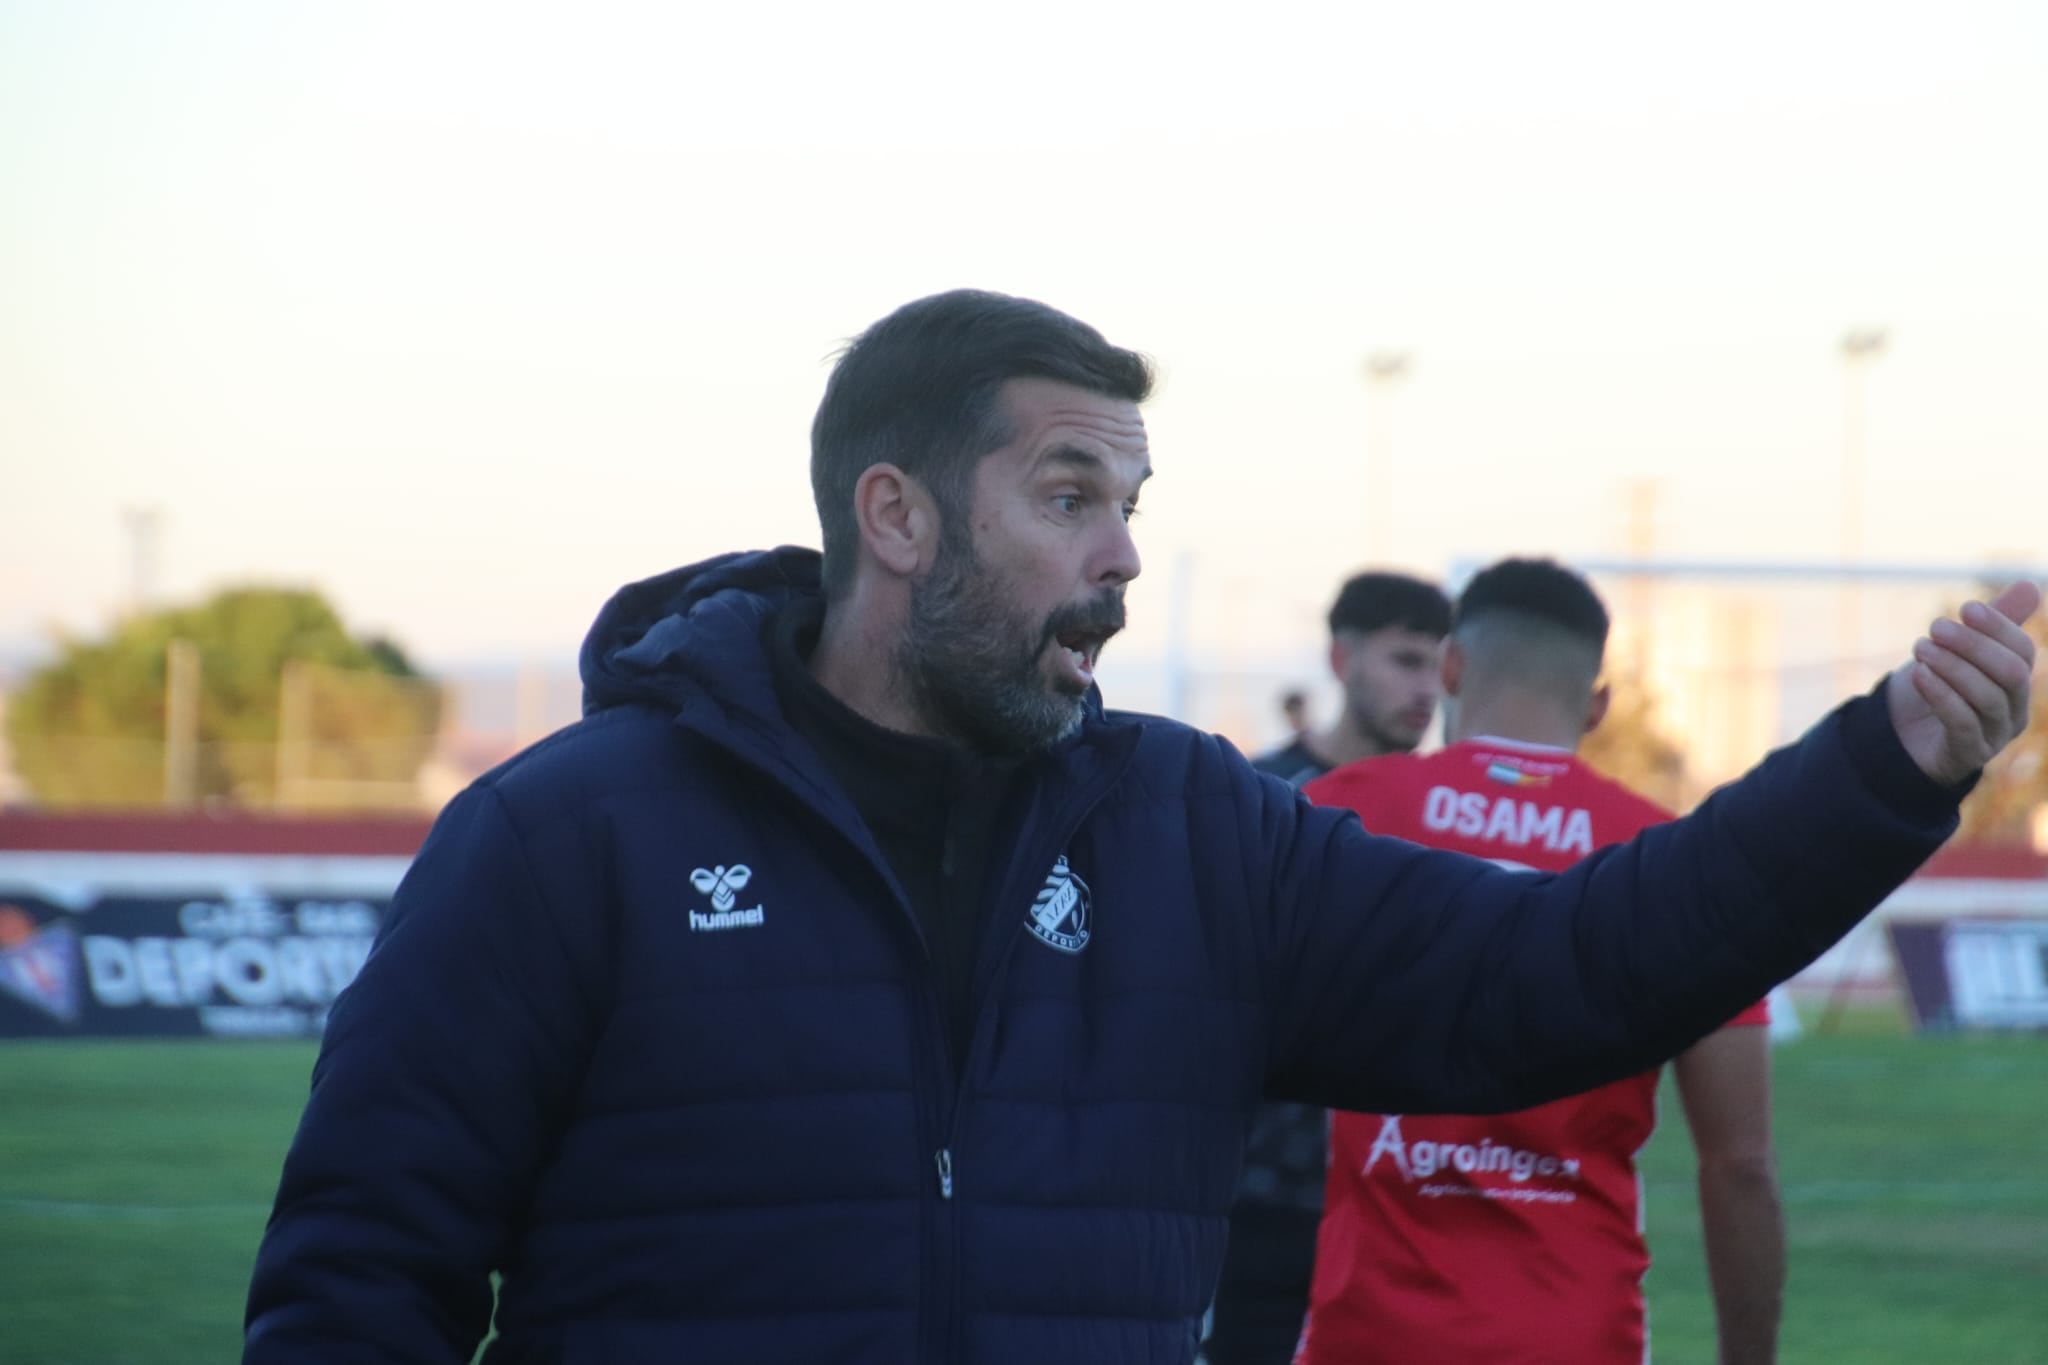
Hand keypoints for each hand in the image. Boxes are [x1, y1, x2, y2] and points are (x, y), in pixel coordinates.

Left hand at [1885, 581, 2040, 786]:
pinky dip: (1941, 694)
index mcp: (2017, 683)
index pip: (2022, 651)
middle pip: (2012, 674)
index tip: (1965, 608)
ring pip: (1987, 697)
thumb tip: (2029, 585)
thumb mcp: (1958, 652)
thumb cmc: (1936, 686)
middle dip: (1974, 645)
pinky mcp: (1966, 755)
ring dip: (1952, 666)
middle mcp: (2014, 712)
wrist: (1900, 737)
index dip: (1998, 627)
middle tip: (1936, 626)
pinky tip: (1919, 673)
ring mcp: (1993, 736)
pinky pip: (1962, 722)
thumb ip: (1992, 624)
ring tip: (1920, 647)